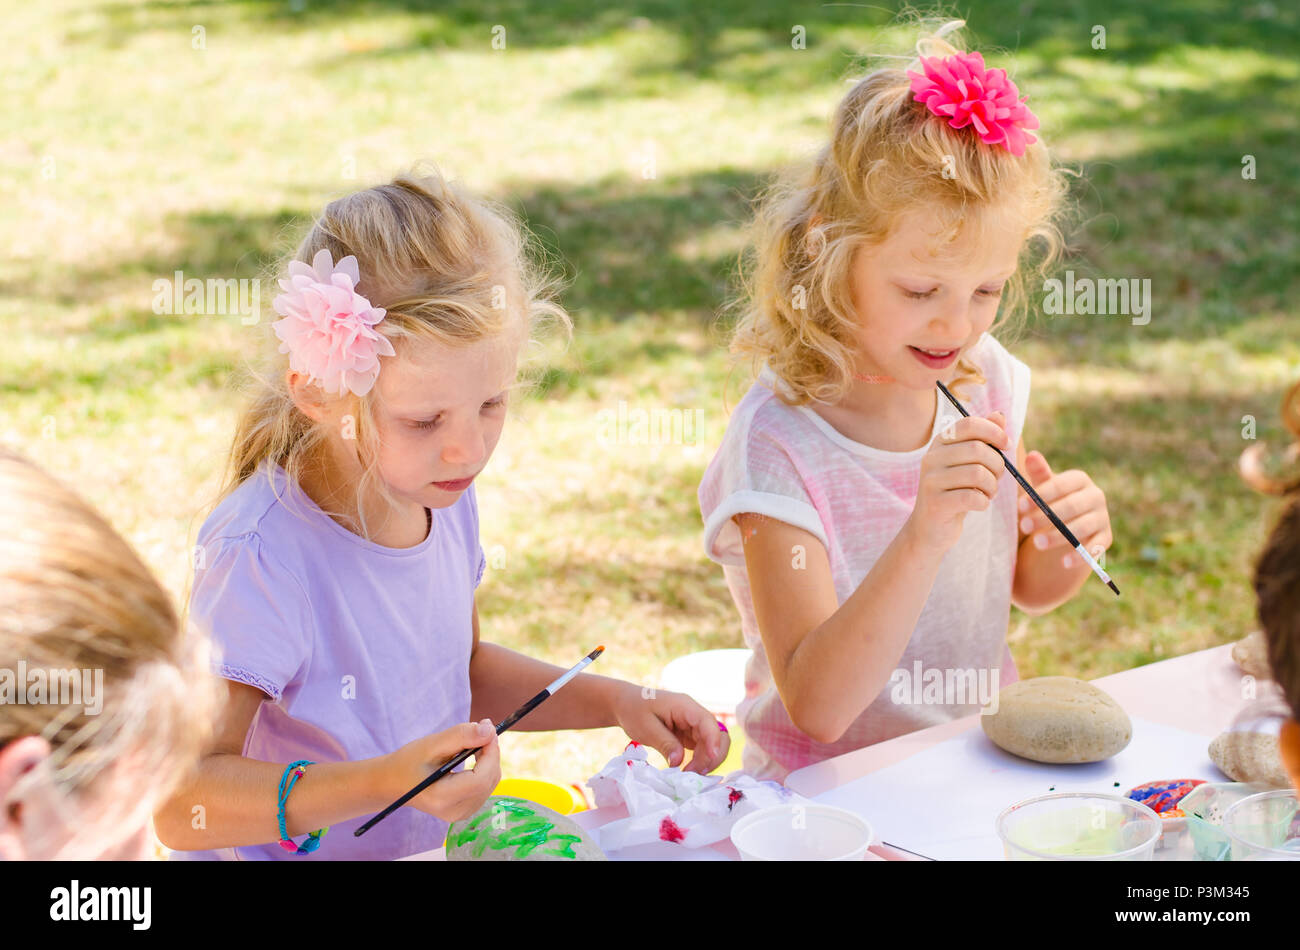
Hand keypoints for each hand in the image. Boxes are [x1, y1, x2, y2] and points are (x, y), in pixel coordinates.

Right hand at [382, 719, 500, 822]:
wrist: (394, 783)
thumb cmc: (409, 762)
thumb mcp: (431, 744)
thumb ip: (461, 736)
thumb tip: (490, 729)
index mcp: (442, 798)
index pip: (480, 778)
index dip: (490, 753)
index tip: (489, 731)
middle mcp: (454, 811)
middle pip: (488, 780)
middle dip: (491, 753)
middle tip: (483, 731)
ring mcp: (461, 814)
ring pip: (491, 782)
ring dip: (489, 759)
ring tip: (474, 743)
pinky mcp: (465, 811)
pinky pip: (485, 786)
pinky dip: (485, 768)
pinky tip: (473, 757)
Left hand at [610, 682, 729, 774]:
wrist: (625, 704)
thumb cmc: (634, 710)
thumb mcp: (646, 727)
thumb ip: (665, 744)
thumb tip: (679, 762)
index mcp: (685, 706)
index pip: (708, 722)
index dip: (713, 741)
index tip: (709, 760)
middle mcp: (694, 715)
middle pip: (718, 734)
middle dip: (712, 756)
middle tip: (694, 774)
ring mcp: (693, 725)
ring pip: (713, 744)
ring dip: (706, 761)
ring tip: (689, 775)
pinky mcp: (689, 735)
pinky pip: (703, 749)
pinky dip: (700, 761)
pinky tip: (688, 771)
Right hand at [907, 411, 1008, 553]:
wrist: (930, 527)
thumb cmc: (955, 491)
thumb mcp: (969, 462)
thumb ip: (984, 439)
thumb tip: (1000, 415)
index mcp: (940, 443)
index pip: (969, 424)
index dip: (994, 432)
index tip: (1006, 445)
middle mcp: (931, 458)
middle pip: (977, 449)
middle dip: (997, 465)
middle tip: (997, 478)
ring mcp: (931, 481)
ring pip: (978, 474)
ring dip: (992, 486)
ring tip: (988, 493)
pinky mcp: (936, 503)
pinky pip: (972, 497)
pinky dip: (984, 502)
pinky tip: (979, 505)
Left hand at [1017, 451, 1111, 566]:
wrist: (1067, 524)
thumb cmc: (1051, 501)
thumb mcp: (1043, 488)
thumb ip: (1039, 474)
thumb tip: (1031, 455)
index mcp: (1079, 479)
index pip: (1061, 485)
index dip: (1040, 495)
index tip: (1020, 506)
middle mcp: (1096, 495)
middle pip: (1071, 506)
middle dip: (1046, 517)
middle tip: (1023, 526)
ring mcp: (1103, 517)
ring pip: (1081, 527)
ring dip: (1059, 536)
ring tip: (1037, 543)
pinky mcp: (1106, 537)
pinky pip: (1095, 547)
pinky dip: (1080, 555)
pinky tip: (1063, 562)